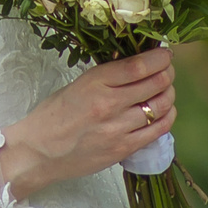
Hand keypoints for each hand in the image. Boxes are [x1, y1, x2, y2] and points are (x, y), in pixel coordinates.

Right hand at [0, 47, 176, 197]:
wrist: (38, 152)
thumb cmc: (53, 115)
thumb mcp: (76, 86)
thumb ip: (107, 77)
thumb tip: (137, 63)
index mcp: (94, 83)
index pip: (139, 66)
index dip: (159, 58)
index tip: (164, 55)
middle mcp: (108, 104)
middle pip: (156, 84)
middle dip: (167, 74)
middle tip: (166, 71)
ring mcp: (118, 129)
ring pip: (161, 107)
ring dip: (169, 95)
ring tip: (165, 91)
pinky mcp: (124, 149)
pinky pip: (158, 130)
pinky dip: (167, 117)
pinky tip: (164, 112)